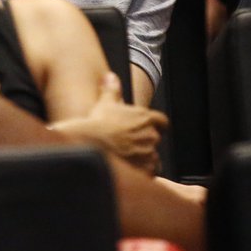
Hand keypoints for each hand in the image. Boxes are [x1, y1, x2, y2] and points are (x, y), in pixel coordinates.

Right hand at [52, 72, 167, 173]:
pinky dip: (142, 173)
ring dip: (143, 158)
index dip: (156, 126)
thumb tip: (111, 76)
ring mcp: (149, 153)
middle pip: (155, 140)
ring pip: (152, 157)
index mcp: (146, 117)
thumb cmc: (97, 124)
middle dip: (145, 142)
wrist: (89, 144)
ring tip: (127, 159)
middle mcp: (151, 135)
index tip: (148, 129)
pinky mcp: (145, 169)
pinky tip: (129, 170)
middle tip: (129, 145)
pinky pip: (149, 173)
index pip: (162, 122)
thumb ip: (112, 89)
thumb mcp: (105, 103)